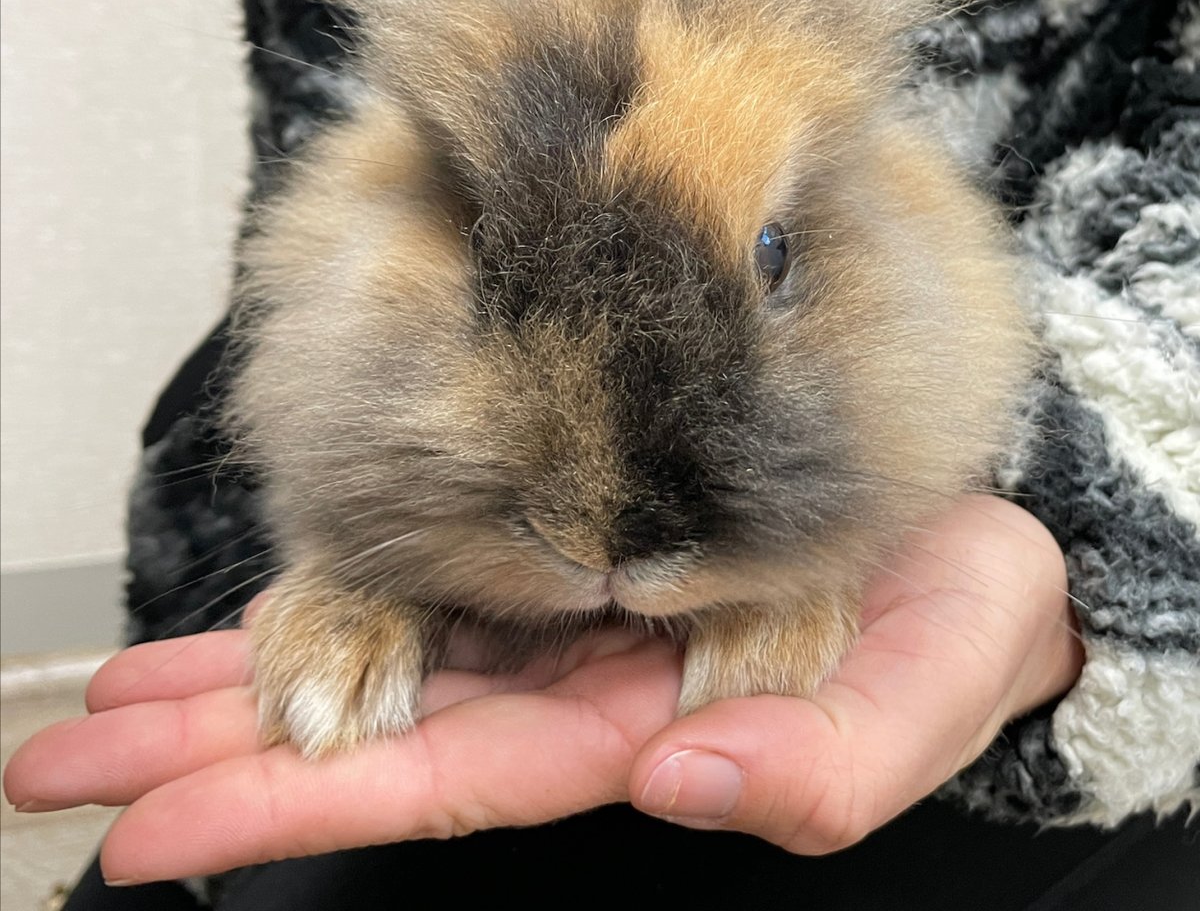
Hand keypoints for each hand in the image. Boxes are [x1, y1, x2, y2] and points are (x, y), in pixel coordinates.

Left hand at [3, 496, 1080, 881]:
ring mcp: (568, 617)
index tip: (167, 825)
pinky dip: (339, 600)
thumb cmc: (956, 616)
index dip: (312, 805)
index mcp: (648, 730)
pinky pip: (436, 579)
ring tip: (117, 711)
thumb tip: (693, 781)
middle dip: (228, 757)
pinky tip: (255, 619)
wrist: (965, 535)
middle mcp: (582, 683)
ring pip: (386, 658)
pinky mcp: (570, 551)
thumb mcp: (925, 688)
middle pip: (382, 734)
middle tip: (76, 773)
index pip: (456, 783)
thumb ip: (827, 758)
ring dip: (252, 686)